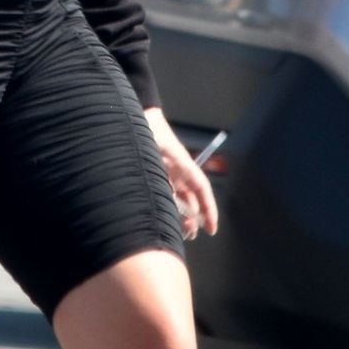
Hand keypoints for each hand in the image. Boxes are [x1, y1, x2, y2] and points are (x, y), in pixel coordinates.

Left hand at [143, 105, 218, 240]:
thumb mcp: (150, 151)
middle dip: (192, 218)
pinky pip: (167, 191)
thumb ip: (156, 173)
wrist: (137, 112)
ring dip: (180, 213)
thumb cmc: (146, 129)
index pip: (201, 188)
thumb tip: (161, 199)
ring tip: (177, 231)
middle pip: (191, 198)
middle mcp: (178, 169)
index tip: (211, 228)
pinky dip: (168, 204)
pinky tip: (163, 215)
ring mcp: (169, 170)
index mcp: (182, 163)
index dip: (208, 209)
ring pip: (179, 197)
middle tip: (189, 236)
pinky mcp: (159, 170)